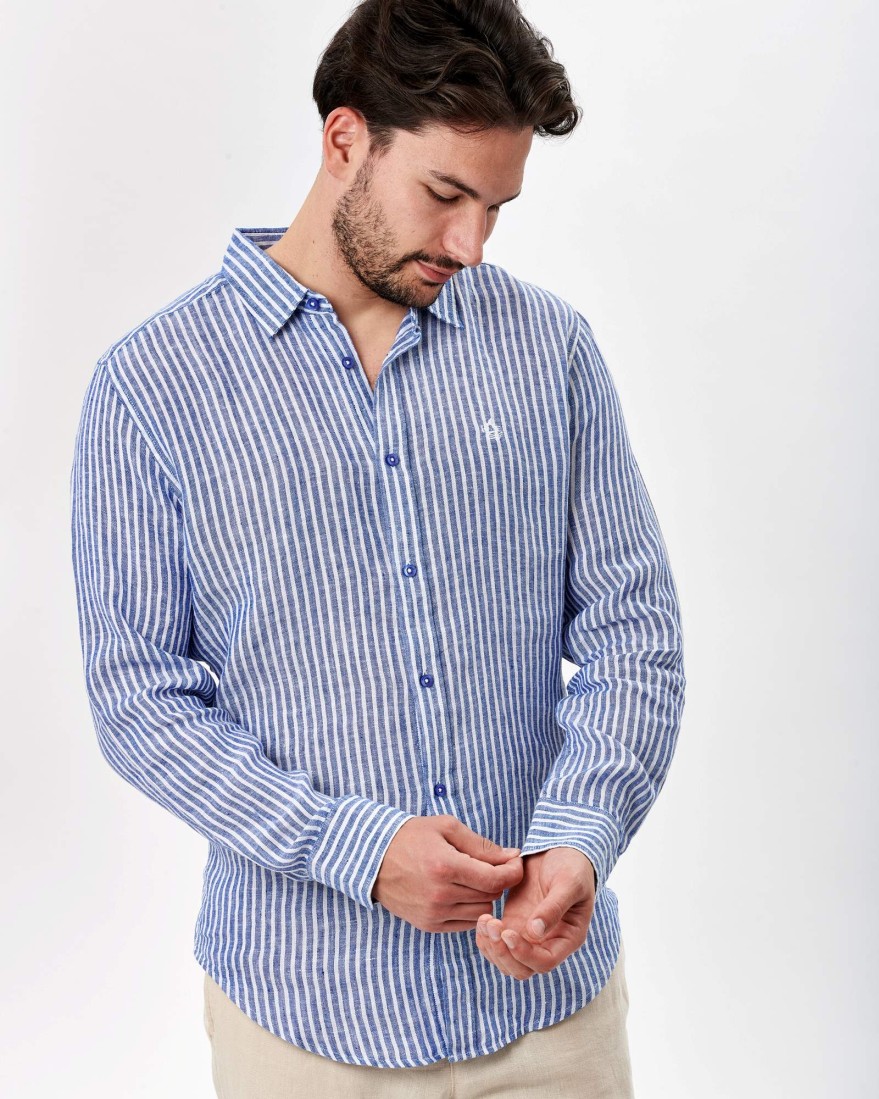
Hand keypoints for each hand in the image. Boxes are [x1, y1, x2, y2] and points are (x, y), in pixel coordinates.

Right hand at [372, 815, 523, 932]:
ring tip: (473, 878)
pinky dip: (469, 909)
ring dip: (483, 896)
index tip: (515, 862)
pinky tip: (460, 892)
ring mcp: (433, 913)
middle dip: (498, 881)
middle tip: (493, 866)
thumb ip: (482, 845)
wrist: (373, 858)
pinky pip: (464, 923)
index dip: (512, 871)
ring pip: (481, 912)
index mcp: (446, 867)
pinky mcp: (428, 925)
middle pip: (491, 896)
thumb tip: (512, 856)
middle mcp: (440, 895)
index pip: (496, 880)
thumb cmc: (411, 837)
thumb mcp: (447, 828)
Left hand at [475, 847, 594, 979]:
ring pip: (506, 961)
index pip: (544, 962)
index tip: (508, 932)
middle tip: (492, 924)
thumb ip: (554, 907)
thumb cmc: (572, 867)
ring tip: (485, 920)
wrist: (560, 852)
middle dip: (503, 953)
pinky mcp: (513, 924)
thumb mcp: (569, 883)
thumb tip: (535, 933)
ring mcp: (528, 936)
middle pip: (522, 969)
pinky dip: (486, 938)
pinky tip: (482, 920)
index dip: (524, 954)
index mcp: (567, 938)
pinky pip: (496, 945)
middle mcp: (547, 943)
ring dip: (491, 947)